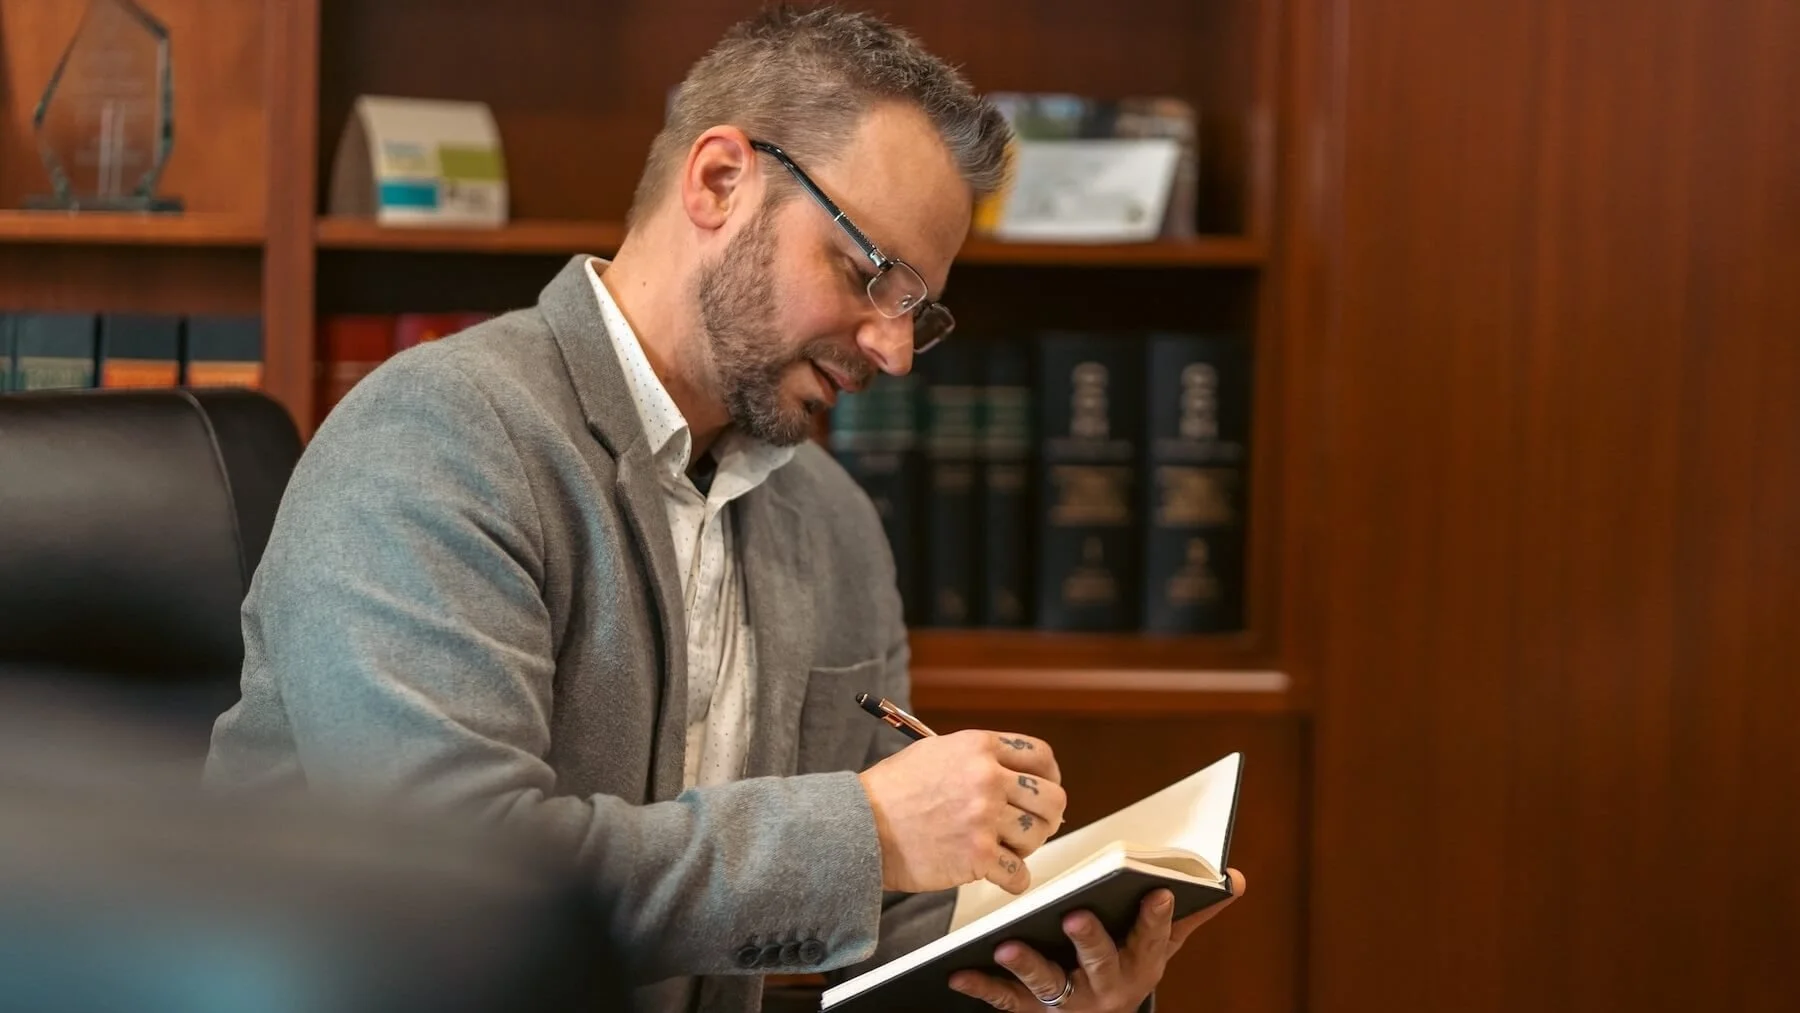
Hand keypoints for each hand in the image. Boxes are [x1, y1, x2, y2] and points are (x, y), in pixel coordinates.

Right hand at [859, 729, 1066, 894]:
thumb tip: (1016, 778)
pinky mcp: (978, 856)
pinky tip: (1000, 874)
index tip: (1044, 790)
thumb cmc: (892, 792)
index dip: (1050, 777)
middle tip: (1030, 826)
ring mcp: (984, 818)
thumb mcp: (936, 753)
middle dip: (1046, 816)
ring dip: (1026, 846)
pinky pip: (1020, 874)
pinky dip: (1013, 879)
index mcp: (979, 747)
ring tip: (1004, 848)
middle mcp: (987, 778)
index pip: (1041, 758)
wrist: (860, 826)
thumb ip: (979, 760)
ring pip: (1038, 835)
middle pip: (1052, 798)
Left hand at [947, 869, 1245, 1011]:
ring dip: (1029, 965)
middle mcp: (1107, 987)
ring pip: (1049, 984)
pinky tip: (960, 969)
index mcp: (1141, 963)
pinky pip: (1005, 999)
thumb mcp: (1162, 944)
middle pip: (1100, 962)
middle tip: (1074, 916)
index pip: (1153, 938)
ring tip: (1007, 944)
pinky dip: (983, 985)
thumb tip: (1235, 880)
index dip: (1157, 918)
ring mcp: (1068, 1002)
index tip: (1159, 892)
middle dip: (1089, 941)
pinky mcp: (1032, 1010)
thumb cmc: (1127, 963)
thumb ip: (1193, 912)